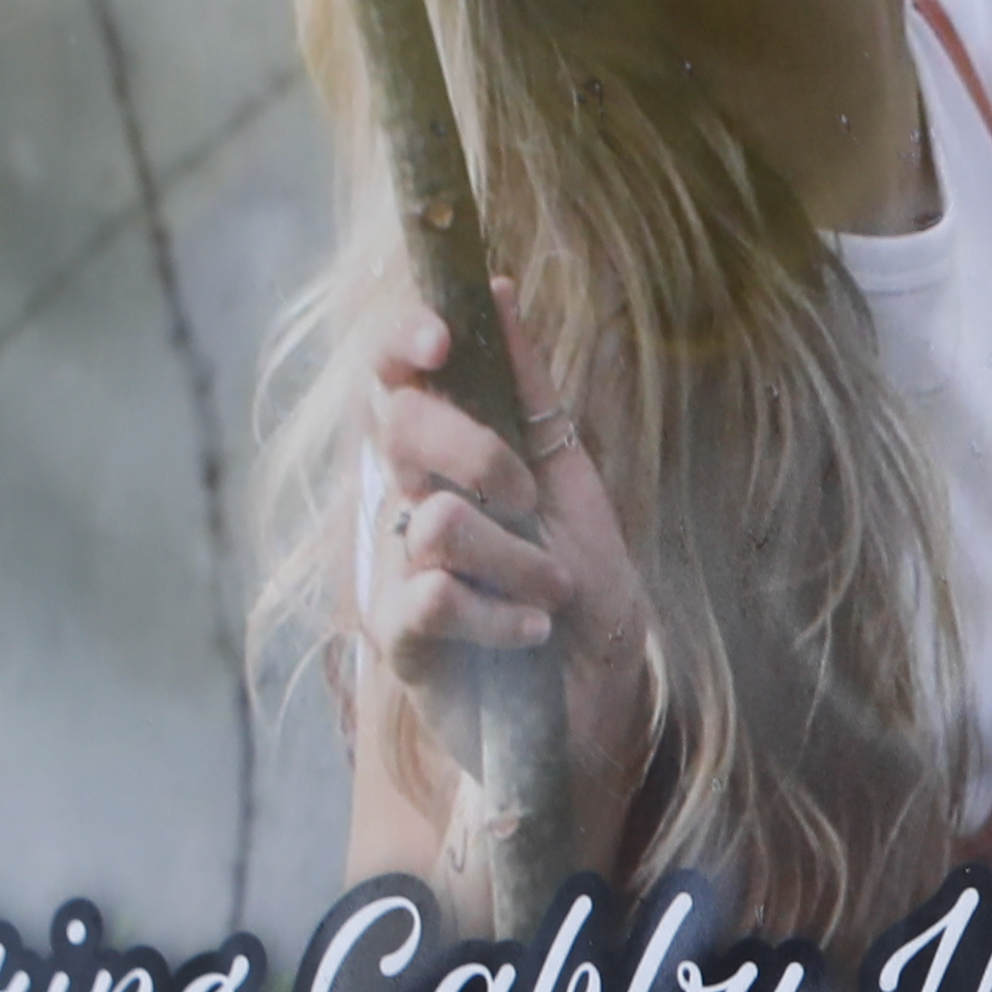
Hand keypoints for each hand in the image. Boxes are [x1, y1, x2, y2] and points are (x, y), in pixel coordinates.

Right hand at [362, 298, 650, 676]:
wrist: (595, 702)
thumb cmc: (583, 593)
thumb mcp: (574, 483)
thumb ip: (532, 394)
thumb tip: (500, 289)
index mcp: (449, 456)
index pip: (397, 376)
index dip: (405, 343)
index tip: (443, 339)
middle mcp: (410, 501)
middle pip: (400, 426)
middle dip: (477, 450)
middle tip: (525, 496)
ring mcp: (397, 568)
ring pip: (434, 520)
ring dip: (517, 560)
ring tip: (550, 595)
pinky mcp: (399, 638)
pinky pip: (430, 597)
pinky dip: (498, 616)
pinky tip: (531, 636)